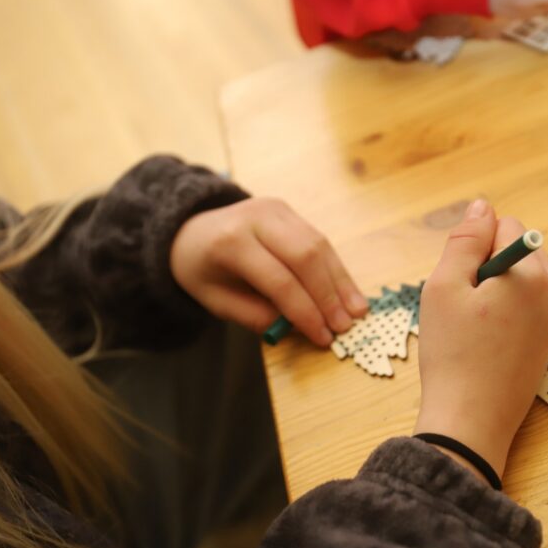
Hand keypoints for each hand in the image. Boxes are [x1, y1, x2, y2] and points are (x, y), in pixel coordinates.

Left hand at [170, 198, 368, 346]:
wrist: (191, 231)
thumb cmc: (204, 270)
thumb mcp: (217, 301)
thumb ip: (255, 316)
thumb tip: (298, 328)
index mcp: (230, 241)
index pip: (278, 279)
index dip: (305, 311)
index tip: (323, 337)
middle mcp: (257, 218)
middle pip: (305, 256)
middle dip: (328, 296)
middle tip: (344, 326)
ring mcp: (277, 210)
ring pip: (319, 245)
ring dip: (340, 282)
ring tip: (357, 312)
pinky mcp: (290, 211)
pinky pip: (320, 240)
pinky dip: (336, 269)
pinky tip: (349, 293)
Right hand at [414, 200, 547, 480]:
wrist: (471, 422)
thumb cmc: (453, 355)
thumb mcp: (444, 287)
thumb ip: (466, 240)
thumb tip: (483, 206)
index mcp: (533, 274)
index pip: (504, 227)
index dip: (474, 250)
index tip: (463, 285)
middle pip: (520, 249)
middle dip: (490, 266)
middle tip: (468, 307)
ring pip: (524, 276)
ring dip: (499, 288)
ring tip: (477, 326)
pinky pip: (530, 303)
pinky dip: (508, 310)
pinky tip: (488, 340)